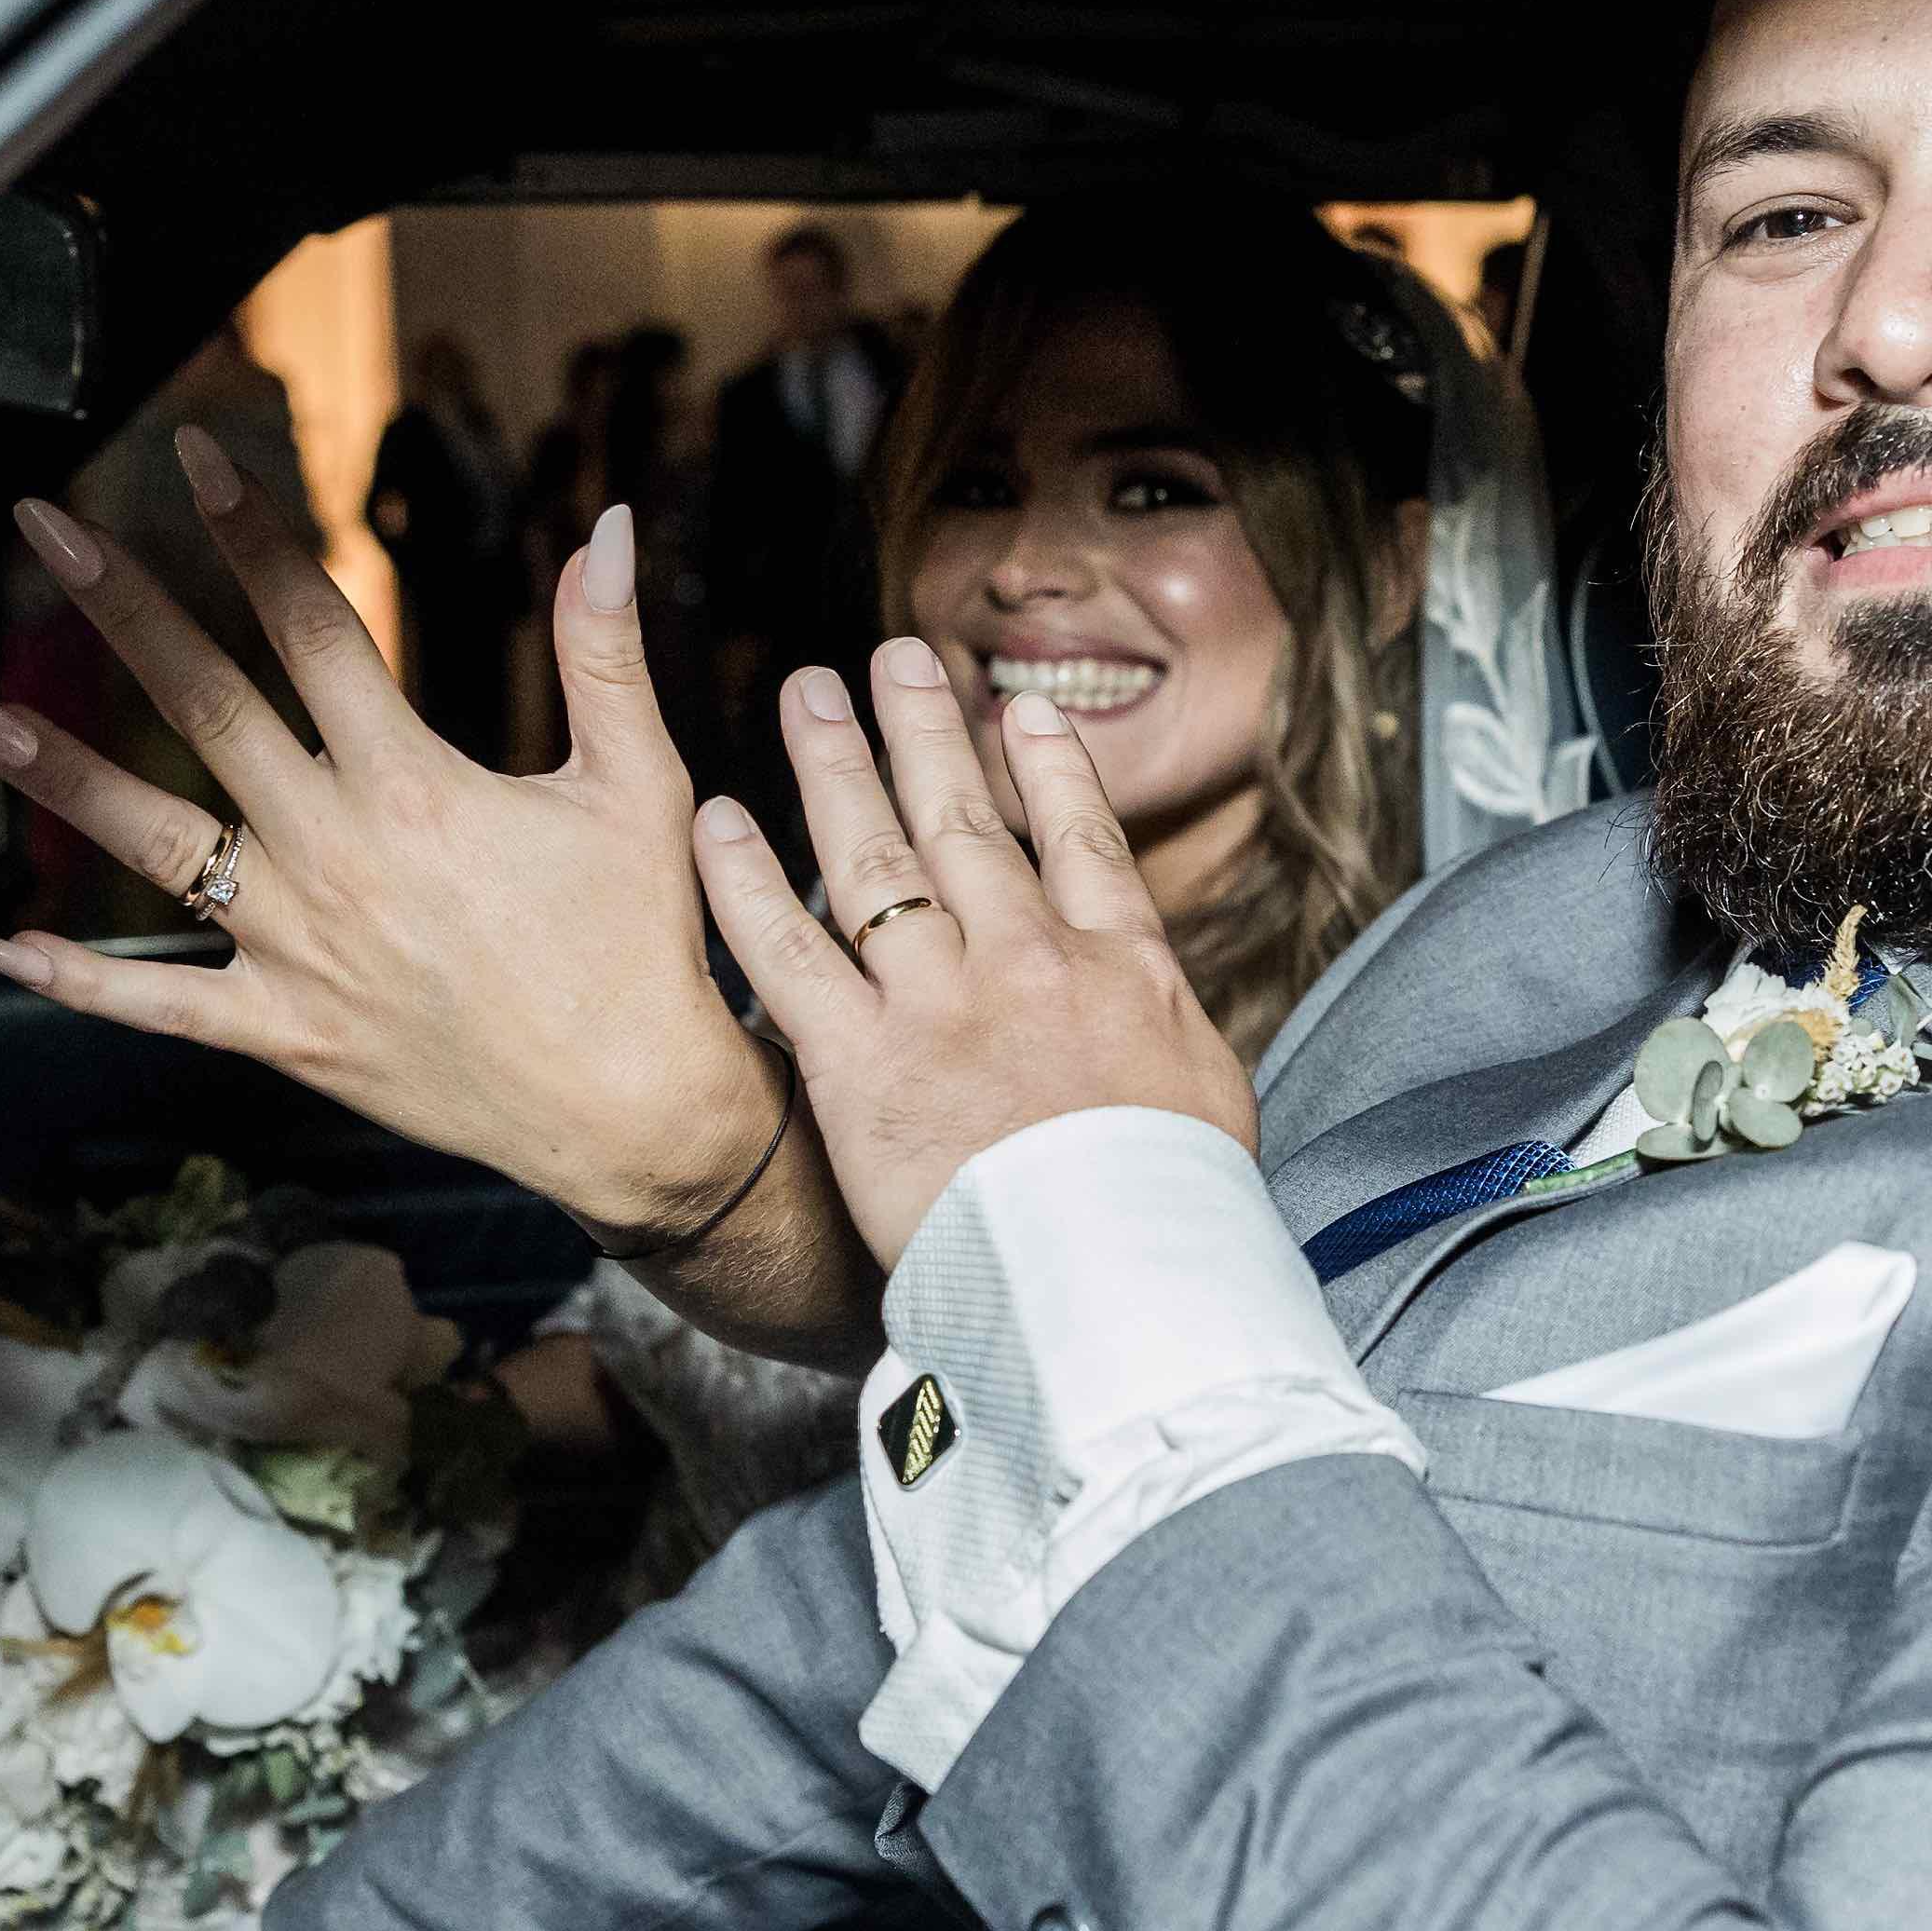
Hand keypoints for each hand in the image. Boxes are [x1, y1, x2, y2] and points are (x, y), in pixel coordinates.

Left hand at [0, 435, 778, 1240]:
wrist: (630, 1110)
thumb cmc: (640, 947)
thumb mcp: (637, 786)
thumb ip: (604, 653)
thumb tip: (603, 532)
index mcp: (417, 789)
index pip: (313, 630)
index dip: (251, 534)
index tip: (195, 460)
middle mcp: (338, 858)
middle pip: (207, 708)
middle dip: (120, 607)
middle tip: (45, 527)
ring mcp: (299, 949)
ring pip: (153, 845)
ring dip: (57, 774)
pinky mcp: (286, 1032)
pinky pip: (157, 1006)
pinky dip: (70, 979)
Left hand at [692, 639, 1251, 1268]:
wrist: (1117, 1271)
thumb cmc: (1177, 1210)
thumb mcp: (1212, 1105)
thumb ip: (1171, 1042)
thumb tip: (1166, 1031)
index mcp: (1121, 969)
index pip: (1081, 842)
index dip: (1049, 767)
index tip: (1020, 710)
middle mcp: (1027, 959)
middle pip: (965, 821)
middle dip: (924, 731)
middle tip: (892, 659)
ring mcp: (939, 1003)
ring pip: (874, 857)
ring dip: (834, 765)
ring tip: (807, 697)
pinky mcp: (859, 1062)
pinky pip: (787, 951)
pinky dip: (745, 881)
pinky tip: (718, 822)